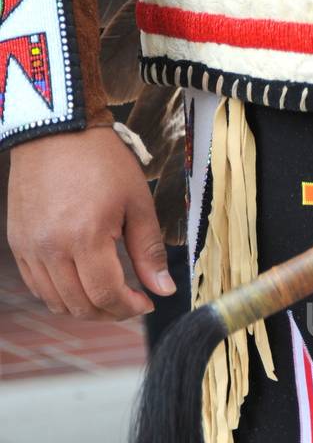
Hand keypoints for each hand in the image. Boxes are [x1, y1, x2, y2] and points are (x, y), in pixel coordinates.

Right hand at [7, 126, 174, 320]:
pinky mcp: (18, 241)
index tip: (147, 303)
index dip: (130, 308)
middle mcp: (51, 247)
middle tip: (131, 302)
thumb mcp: (137, 203)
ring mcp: (30, 246)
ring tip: (108, 295)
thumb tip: (164, 289)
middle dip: (111, 312)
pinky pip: (37, 285)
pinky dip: (60, 294)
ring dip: (85, 308)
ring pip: (55, 301)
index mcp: (85, 237)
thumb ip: (149, 251)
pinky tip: (80, 283)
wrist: (55, 130)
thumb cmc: (101, 161)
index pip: (106, 295)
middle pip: (80, 305)